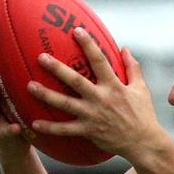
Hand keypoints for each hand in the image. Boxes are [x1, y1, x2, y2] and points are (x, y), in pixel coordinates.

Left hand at [26, 27, 167, 158]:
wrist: (143, 143)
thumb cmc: (143, 115)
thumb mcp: (141, 89)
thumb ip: (133, 68)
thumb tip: (124, 48)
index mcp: (114, 86)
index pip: (100, 61)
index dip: (88, 44)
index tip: (76, 30)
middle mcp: (101, 99)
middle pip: (75, 81)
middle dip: (57, 68)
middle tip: (40, 57)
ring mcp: (93, 115)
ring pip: (65, 104)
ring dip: (46, 95)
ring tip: (30, 86)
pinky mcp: (89, 131)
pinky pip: (66, 130)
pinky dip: (50, 128)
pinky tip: (34, 123)